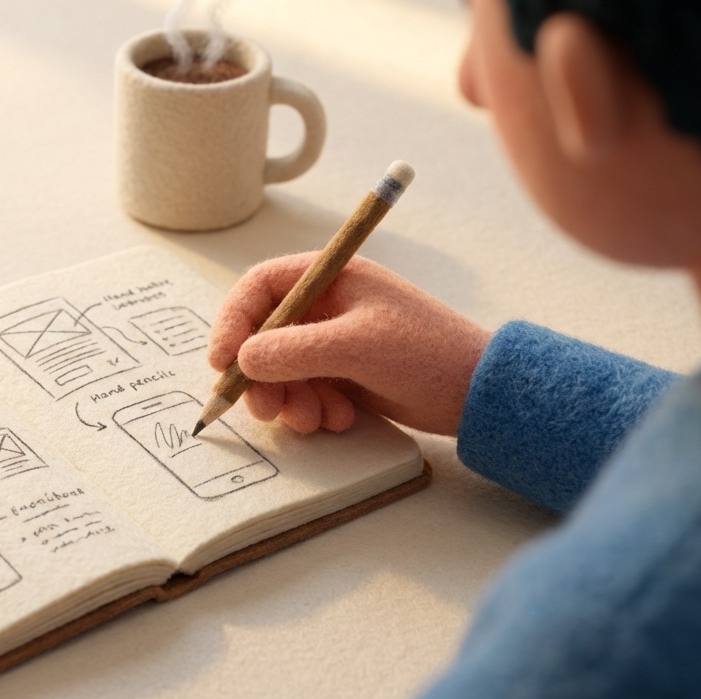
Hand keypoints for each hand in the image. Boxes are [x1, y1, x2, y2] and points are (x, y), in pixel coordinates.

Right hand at [208, 253, 490, 434]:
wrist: (478, 394)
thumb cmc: (425, 354)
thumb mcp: (354, 347)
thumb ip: (292, 351)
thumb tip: (241, 360)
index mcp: (330, 278)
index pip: (259, 288)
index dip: (234, 322)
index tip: (222, 361)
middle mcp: (326, 306)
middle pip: (263, 336)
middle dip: (260, 376)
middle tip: (264, 409)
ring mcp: (333, 343)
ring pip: (280, 371)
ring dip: (289, 399)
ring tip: (316, 418)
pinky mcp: (342, 375)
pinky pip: (304, 392)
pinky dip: (313, 409)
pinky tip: (342, 417)